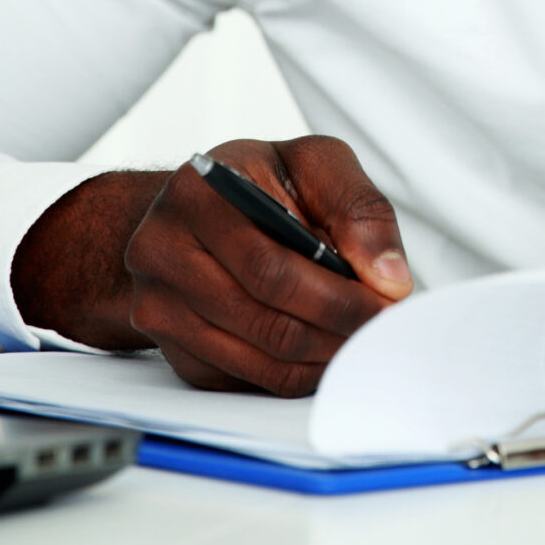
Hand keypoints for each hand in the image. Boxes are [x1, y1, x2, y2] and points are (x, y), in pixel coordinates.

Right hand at [12, 135, 413, 395]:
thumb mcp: (315, 165)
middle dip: (335, 331)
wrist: (200, 207)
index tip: (383, 305)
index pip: (272, 268)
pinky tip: (318, 350)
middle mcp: (161, 249)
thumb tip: (387, 275)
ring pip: (256, 360)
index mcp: (197, 193)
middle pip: (265, 321)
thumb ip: (358, 209)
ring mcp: (157, 303)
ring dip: (319, 358)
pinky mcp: (169, 345)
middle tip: (377, 327)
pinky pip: (241, 379)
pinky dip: (291, 374)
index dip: (337, 297)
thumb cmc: (259, 183)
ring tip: (354, 336)